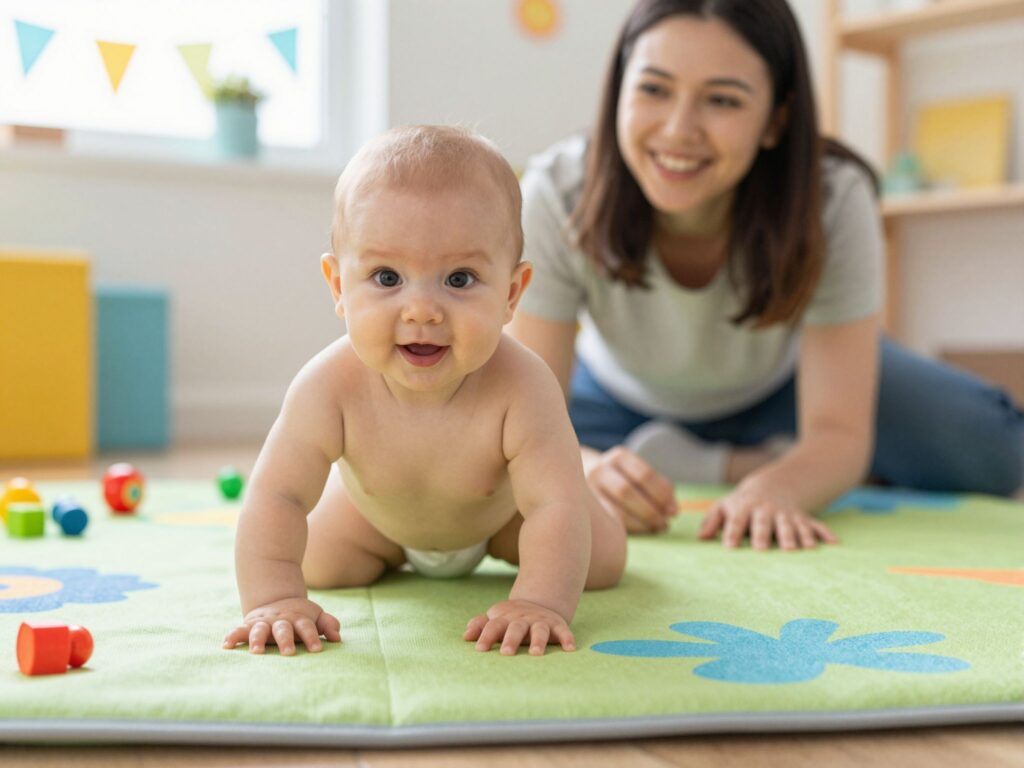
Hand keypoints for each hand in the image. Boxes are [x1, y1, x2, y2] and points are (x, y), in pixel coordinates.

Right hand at [223, 597, 340, 654]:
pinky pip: (239, 630)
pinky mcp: (249, 625)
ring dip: (257, 640)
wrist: (277, 599)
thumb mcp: (316, 616)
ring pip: (260, 629)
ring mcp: (264, 622)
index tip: (317, 650)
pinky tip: (226, 645)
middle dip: (285, 640)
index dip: (312, 637)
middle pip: (283, 629)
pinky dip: (232, 636)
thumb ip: (328, 624)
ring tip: (256, 652)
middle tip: (288, 653)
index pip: (307, 627)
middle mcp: (280, 620)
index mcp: (298, 618)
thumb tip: (337, 638)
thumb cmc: (300, 616)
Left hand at [463, 599, 574, 655]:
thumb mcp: (495, 618)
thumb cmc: (510, 618)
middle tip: (505, 653)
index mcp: (505, 618)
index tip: (480, 649)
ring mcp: (540, 620)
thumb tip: (465, 636)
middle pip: (515, 628)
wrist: (539, 602)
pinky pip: (563, 630)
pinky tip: (570, 648)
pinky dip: (567, 637)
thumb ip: (480, 626)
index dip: (486, 636)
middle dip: (511, 640)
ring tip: (536, 654)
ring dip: (538, 640)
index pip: (493, 626)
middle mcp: (522, 619)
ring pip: (539, 629)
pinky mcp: (556, 624)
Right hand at [584, 446, 676, 533]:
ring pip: (615, 510)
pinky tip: (640, 531)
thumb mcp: (635, 472)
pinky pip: (608, 522)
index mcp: (618, 457)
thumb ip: (655, 486)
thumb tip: (673, 510)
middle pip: (627, 492)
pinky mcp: (583, 509)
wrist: (577, 476)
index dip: (662, 495)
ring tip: (656, 529)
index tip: (675, 512)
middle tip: (665, 525)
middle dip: (651, 511)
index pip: (644, 475)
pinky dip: (627, 528)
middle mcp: (599, 470)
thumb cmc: (619, 478)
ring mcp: (587, 490)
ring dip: (641, 523)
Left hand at [698, 486, 837, 550]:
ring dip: (796, 536)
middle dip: (764, 535)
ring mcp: (787, 514)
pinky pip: (816, 525)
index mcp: (745, 508)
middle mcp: (767, 511)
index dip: (732, 533)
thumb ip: (712, 521)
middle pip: (765, 523)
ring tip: (800, 549)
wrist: (771, 487)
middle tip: (762, 549)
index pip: (737, 521)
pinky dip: (825, 534)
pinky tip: (834, 544)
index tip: (729, 548)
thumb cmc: (742, 504)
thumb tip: (700, 538)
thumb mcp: (724, 507)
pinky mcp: (803, 519)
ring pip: (792, 525)